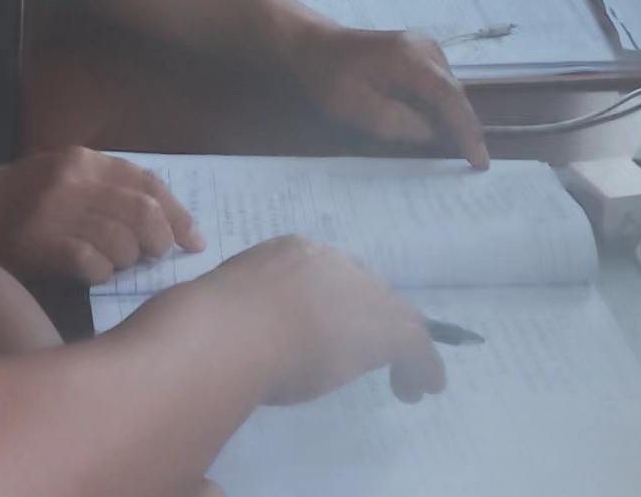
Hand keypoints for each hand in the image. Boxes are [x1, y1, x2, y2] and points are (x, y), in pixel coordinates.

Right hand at [0, 147, 205, 283]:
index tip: (193, 241)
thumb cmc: (12, 203)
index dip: (178, 214)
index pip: (149, 183)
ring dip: (127, 262)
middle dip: (160, 241)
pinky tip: (91, 274)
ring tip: (115, 266)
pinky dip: (101, 273)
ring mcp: (55, 209)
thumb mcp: (60, 178)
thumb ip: (104, 190)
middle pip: (144, 212)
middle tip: (154, 259)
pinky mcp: (40, 241)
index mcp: (82, 159)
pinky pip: (93, 262)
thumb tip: (162, 223)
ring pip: (123, 240)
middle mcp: (73, 178)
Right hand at [212, 235, 445, 405]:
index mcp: (290, 253)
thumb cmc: (216, 323)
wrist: (230, 331)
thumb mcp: (232, 305)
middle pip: (369, 288)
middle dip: (376, 319)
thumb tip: (244, 334)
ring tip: (408, 378)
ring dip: (404, 345)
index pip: (331, 274)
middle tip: (372, 353)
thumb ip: (249, 312)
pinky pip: (416, 345)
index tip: (336, 329)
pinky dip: (423, 366)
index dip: (341, 302)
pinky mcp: (381, 328)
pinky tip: (425, 387)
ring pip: (396, 314)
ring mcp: (358, 292)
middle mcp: (330, 263)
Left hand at [288, 25, 489, 168]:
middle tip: (472, 163)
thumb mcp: (355, 106)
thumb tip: (433, 133)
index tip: (479, 162)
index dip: (467, 132)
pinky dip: (439, 108)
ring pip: (449, 92)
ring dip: (451, 119)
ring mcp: (426, 48)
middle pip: (455, 95)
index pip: (450, 99)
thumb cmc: (330, 76)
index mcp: (410, 58)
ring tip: (458, 151)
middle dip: (463, 129)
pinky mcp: (421, 54)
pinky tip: (434, 128)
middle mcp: (426, 48)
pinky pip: (439, 86)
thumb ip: (396, 122)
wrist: (315, 44)